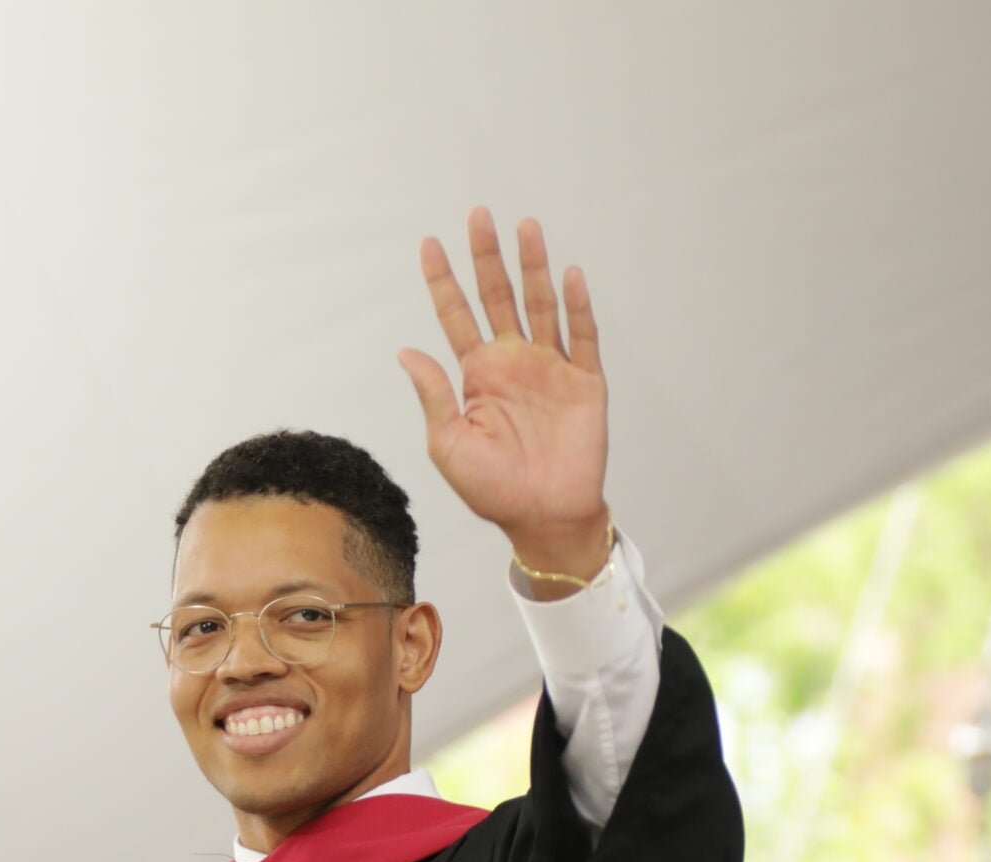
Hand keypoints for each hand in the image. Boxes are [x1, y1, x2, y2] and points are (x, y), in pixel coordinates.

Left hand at [398, 209, 611, 585]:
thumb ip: (432, 394)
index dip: (443, 280)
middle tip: (478, 215)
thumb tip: (404, 349)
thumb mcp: (448, 444)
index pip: (456, 316)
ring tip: (525, 227)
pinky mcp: (585, 383)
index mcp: (478, 374)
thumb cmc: (491, 489)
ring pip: (541, 305)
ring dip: (533, 267)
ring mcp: (551, 368)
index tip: (429, 244)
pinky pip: (583, 337)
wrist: (543, 518)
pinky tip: (570, 275)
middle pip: (499, 297)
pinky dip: (577, 306)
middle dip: (487, 257)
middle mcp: (513, 362)